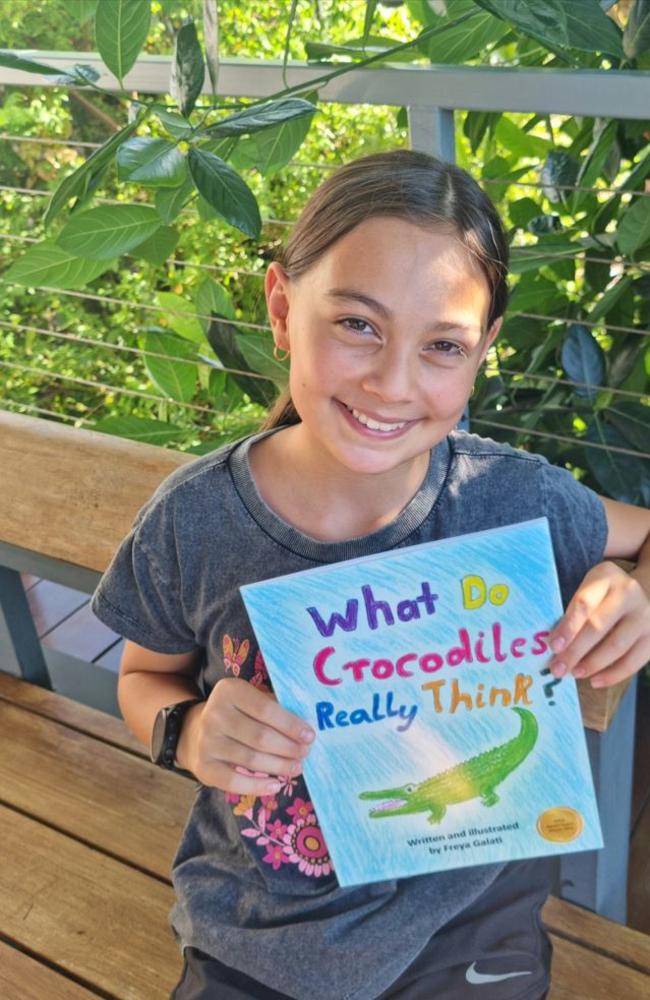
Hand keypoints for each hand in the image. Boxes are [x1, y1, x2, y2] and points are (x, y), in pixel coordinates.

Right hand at [175, 677, 314, 794]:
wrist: (196, 730)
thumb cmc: (238, 712)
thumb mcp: (253, 698)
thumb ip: (275, 706)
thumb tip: (305, 725)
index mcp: (229, 691)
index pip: (265, 709)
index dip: (290, 725)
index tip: (309, 736)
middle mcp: (214, 714)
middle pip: (260, 737)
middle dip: (288, 748)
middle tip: (305, 753)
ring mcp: (206, 741)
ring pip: (250, 759)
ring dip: (279, 766)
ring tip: (296, 768)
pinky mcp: (202, 766)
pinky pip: (233, 782)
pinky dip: (257, 787)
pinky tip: (275, 785)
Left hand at [548, 561, 649, 688]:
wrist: (645, 593)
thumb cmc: (605, 595)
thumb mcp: (590, 590)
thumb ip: (574, 611)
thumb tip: (554, 644)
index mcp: (606, 578)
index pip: (584, 603)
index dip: (568, 627)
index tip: (552, 646)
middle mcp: (629, 595)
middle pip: (599, 626)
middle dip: (575, 651)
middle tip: (558, 668)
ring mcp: (645, 617)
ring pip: (617, 646)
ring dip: (592, 664)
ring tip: (574, 673)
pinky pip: (633, 661)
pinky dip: (613, 675)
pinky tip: (595, 681)